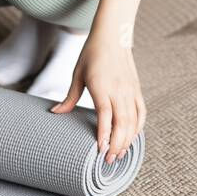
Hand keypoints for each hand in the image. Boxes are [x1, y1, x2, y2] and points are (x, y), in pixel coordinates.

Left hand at [50, 25, 144, 164]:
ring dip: (128, 139)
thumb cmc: (92, 53)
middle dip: (117, 144)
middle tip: (109, 160)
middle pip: (122, 122)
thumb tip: (56, 112)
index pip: (105, 114)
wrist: (113, 35)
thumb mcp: (77, 73)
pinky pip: (141, 112)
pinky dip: (138, 127)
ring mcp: (130, 90)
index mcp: (102, 85)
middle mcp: (119, 89)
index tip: (101, 149)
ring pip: (133, 120)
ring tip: (120, 154)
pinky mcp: (136, 89)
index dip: (105, 133)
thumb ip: (70, 96)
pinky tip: (132, 137)